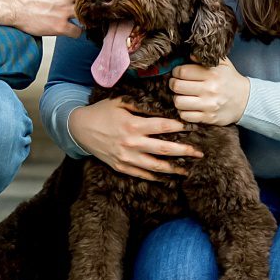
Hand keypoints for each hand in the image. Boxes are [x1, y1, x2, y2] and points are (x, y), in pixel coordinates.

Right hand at [0, 0, 80, 37]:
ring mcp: (64, 11)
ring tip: (83, 20)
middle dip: (88, 0)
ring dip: (85, 17)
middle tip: (87, 5)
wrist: (10, 4)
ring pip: (86, 15)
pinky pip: (77, 32)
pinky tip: (74, 31)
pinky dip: (77, 32)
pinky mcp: (60, 26)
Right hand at [67, 97, 201, 181]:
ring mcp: (126, 157)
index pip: (163, 126)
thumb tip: (163, 108)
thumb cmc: (102, 112)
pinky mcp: (121, 167)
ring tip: (188, 170)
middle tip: (199, 153)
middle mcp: (132, 143)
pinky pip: (142, 174)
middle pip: (165, 149)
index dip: (180, 127)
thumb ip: (141, 106)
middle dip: (185, 151)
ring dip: (174, 169)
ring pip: (156, 166)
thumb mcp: (120, 102)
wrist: (79, 129)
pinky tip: (167, 177)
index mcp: (133, 125)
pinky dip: (156, 177)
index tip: (192, 128)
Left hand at [170, 58, 250, 125]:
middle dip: (173, 84)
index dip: (176, 72)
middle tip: (176, 83)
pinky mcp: (208, 118)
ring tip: (182, 95)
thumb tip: (189, 55)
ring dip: (177, 98)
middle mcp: (210, 89)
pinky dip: (183, 111)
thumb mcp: (223, 64)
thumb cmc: (230, 80)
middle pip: (177, 86)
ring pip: (179, 102)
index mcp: (212, 74)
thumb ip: (206, 58)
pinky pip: (185, 116)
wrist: (246, 101)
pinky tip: (188, 106)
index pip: (182, 71)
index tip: (178, 73)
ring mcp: (209, 105)